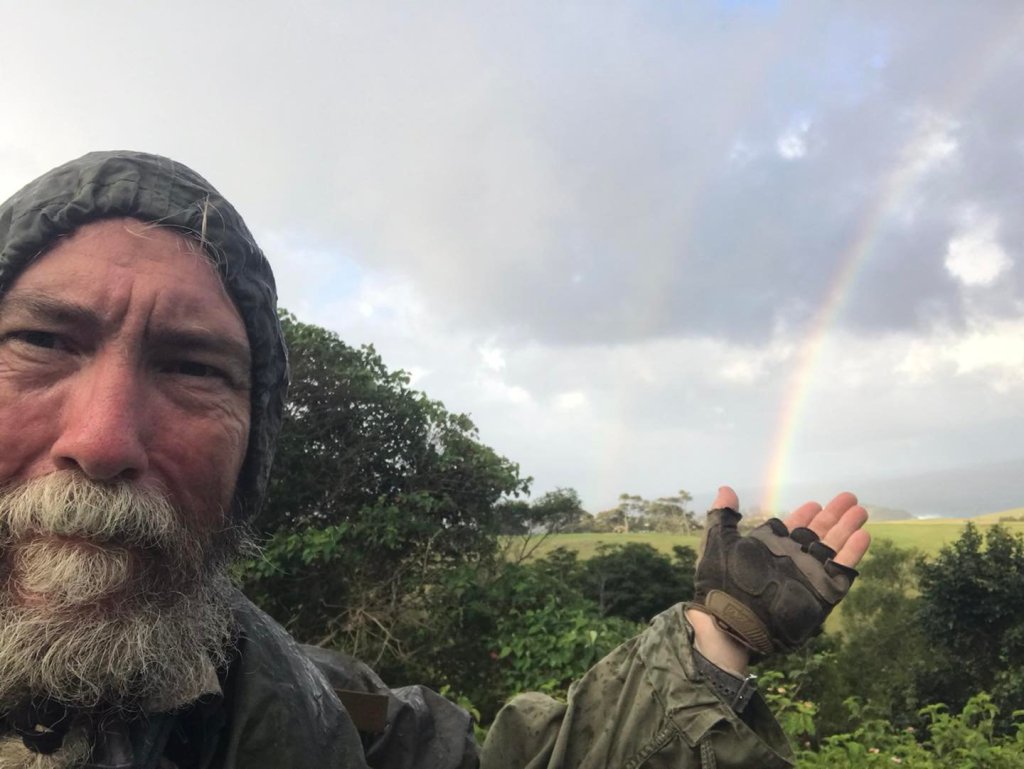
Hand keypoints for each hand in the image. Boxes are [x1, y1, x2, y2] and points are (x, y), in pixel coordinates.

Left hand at [687, 486, 869, 672]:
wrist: (732, 621)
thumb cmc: (721, 581)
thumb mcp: (717, 541)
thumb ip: (723, 516)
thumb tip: (725, 488)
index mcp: (769, 549)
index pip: (792, 528)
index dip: (804, 515)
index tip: (815, 503)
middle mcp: (791, 561)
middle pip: (818, 534)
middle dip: (834, 517)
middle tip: (850, 498)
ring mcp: (808, 576)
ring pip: (833, 548)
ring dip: (847, 529)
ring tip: (861, 511)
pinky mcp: (822, 593)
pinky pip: (841, 571)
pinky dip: (852, 554)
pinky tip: (863, 536)